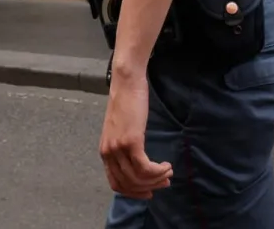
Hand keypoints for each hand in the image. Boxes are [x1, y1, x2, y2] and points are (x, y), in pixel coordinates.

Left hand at [100, 67, 172, 198]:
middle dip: (148, 188)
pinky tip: (166, 165)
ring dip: (156, 179)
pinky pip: (145, 167)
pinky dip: (157, 171)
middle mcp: (109, 153)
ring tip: (168, 172)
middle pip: (128, 184)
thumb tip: (138, 159)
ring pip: (138, 178)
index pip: (116, 184)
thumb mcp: (121, 128)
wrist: (126, 82)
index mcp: (105, 152)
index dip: (134, 192)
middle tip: (165, 182)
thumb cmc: (127, 101)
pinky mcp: (131, 141)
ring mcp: (119, 148)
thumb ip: (124, 145)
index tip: (149, 191)